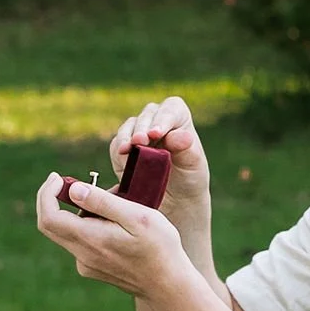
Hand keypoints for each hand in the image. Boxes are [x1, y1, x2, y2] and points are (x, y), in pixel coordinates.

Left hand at [35, 171, 200, 305]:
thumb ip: (104, 202)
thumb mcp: (138, 217)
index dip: (46, 193)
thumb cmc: (160, 248)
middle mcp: (82, 255)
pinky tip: (113, 221)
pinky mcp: (92, 268)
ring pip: (66, 231)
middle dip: (52, 199)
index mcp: (91, 240)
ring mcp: (86, 264)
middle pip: (49, 225)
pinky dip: (86, 225)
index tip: (58, 177)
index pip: (49, 217)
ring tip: (110, 201)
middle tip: (67, 181)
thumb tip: (74, 190)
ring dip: (76, 211)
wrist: (168, 286)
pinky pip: (79, 241)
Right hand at [106, 96, 211, 232]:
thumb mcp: (193, 163)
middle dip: (141, 129)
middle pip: (146, 116)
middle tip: (139, 142)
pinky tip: (123, 162)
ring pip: (128, 128)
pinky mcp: (122, 148)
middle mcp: (156, 120)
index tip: (156, 134)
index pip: (170, 110)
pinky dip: (118, 153)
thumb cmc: (189, 177)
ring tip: (126, 150)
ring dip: (126, 138)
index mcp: (178, 117)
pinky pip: (116, 146)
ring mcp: (137, 132)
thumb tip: (180, 135)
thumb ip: (186, 148)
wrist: (175, 200)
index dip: (162, 119)